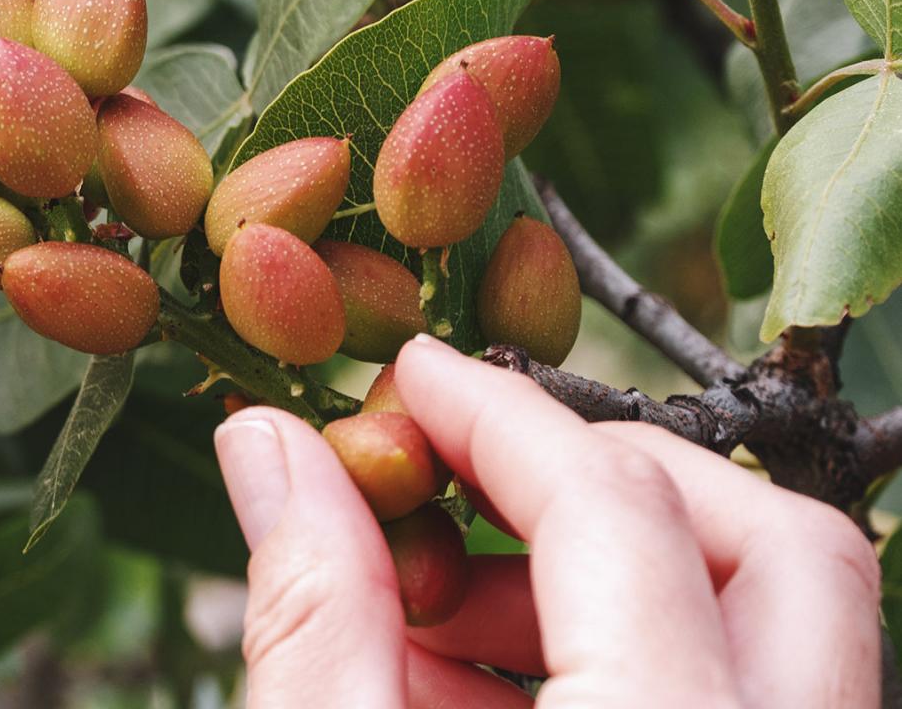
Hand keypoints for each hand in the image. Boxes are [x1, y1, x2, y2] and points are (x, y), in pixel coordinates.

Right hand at [216, 336, 880, 707]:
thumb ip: (310, 608)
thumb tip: (268, 441)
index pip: (619, 515)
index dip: (496, 419)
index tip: (410, 381)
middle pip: (782, 547)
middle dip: (615, 471)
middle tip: (477, 474)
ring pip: (789, 627)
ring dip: (622, 573)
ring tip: (447, 617)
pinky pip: (756, 702)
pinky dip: (640, 657)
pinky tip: (494, 692)